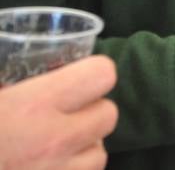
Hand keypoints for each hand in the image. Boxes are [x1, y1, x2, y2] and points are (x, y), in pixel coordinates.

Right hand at [0, 55, 117, 169]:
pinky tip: (46, 166)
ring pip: (100, 154)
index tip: (73, 75)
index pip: (102, 74)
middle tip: (60, 112)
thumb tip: (12, 69)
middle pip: (108, 114)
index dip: (92, 71)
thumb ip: (11, 81)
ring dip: (83, 146)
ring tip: (53, 143)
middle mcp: (54, 140)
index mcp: (33, 105)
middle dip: (90, 110)